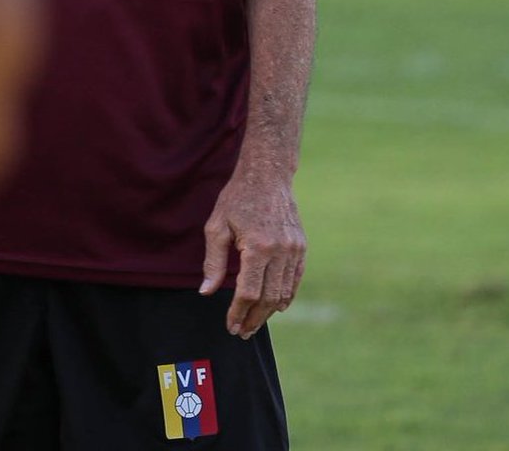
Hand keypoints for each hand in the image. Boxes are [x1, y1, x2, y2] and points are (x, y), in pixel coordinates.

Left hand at [200, 173, 306, 338]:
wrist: (267, 175)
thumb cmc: (237, 198)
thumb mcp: (217, 226)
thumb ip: (213, 262)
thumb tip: (206, 292)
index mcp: (257, 246)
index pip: (248, 292)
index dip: (238, 313)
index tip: (230, 326)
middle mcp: (280, 251)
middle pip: (268, 298)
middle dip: (253, 319)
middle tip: (242, 333)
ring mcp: (294, 249)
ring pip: (283, 292)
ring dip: (268, 312)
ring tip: (254, 323)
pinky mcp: (301, 247)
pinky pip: (295, 280)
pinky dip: (286, 296)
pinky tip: (275, 307)